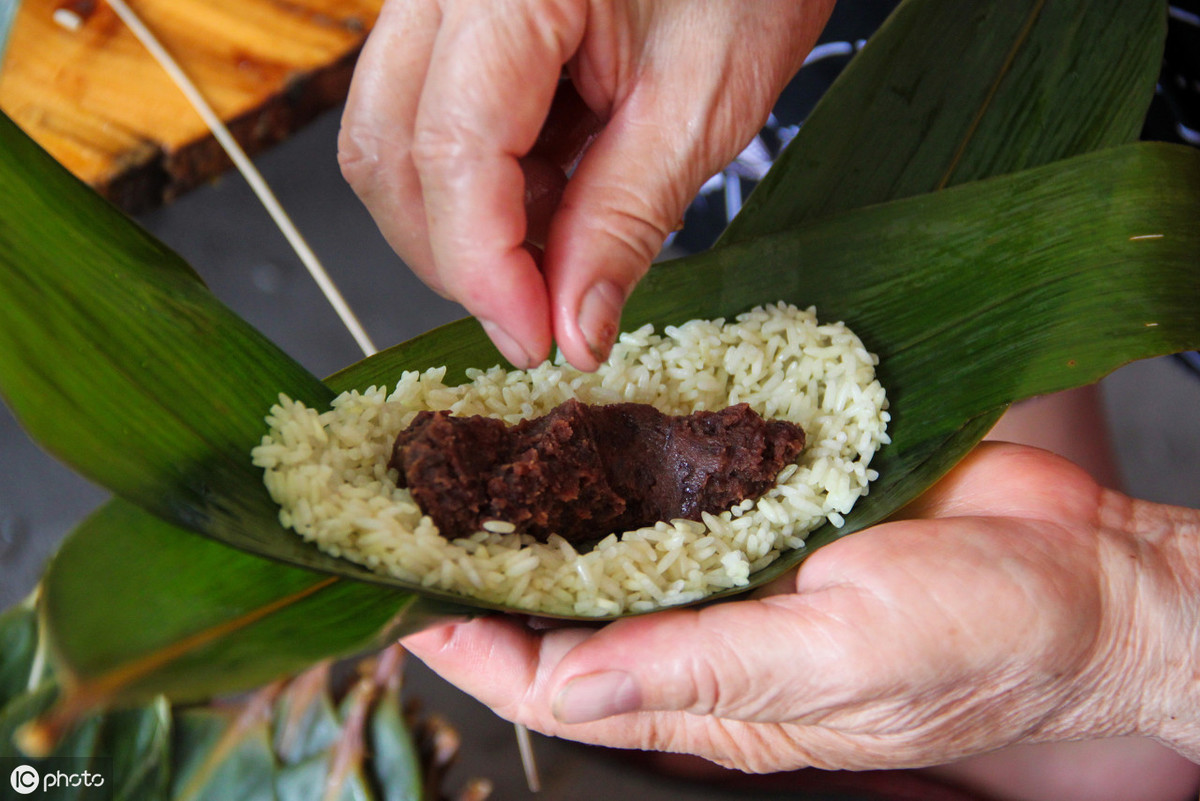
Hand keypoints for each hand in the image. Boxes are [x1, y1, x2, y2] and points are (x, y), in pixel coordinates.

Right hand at [339, 0, 833, 369]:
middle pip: (387, 152)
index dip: (484, 271)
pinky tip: (552, 190)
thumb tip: (572, 332)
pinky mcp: (454, 18)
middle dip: (458, 256)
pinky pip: (425, 118)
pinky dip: (481, 183)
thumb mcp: (701, 104)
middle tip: (545, 315)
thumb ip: (623, 220)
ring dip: (464, 223)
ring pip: (391, 140)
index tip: (536, 343)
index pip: (450, 152)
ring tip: (564, 239)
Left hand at [403, 442, 1199, 780]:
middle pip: (573, 600)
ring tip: (479, 446)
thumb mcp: (839, 667)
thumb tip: (566, 690)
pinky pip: (686, 469)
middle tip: (421, 505)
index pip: (563, 679)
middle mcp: (711, 622)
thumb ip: (703, 674)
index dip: (479, 646)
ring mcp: (742, 552)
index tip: (405, 602)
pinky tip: (592, 408)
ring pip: (618, 529)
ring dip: (550, 494)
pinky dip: (634, 443)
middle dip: (495, 561)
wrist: (1083, 569)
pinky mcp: (777, 491)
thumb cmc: (982, 643)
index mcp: (716, 690)